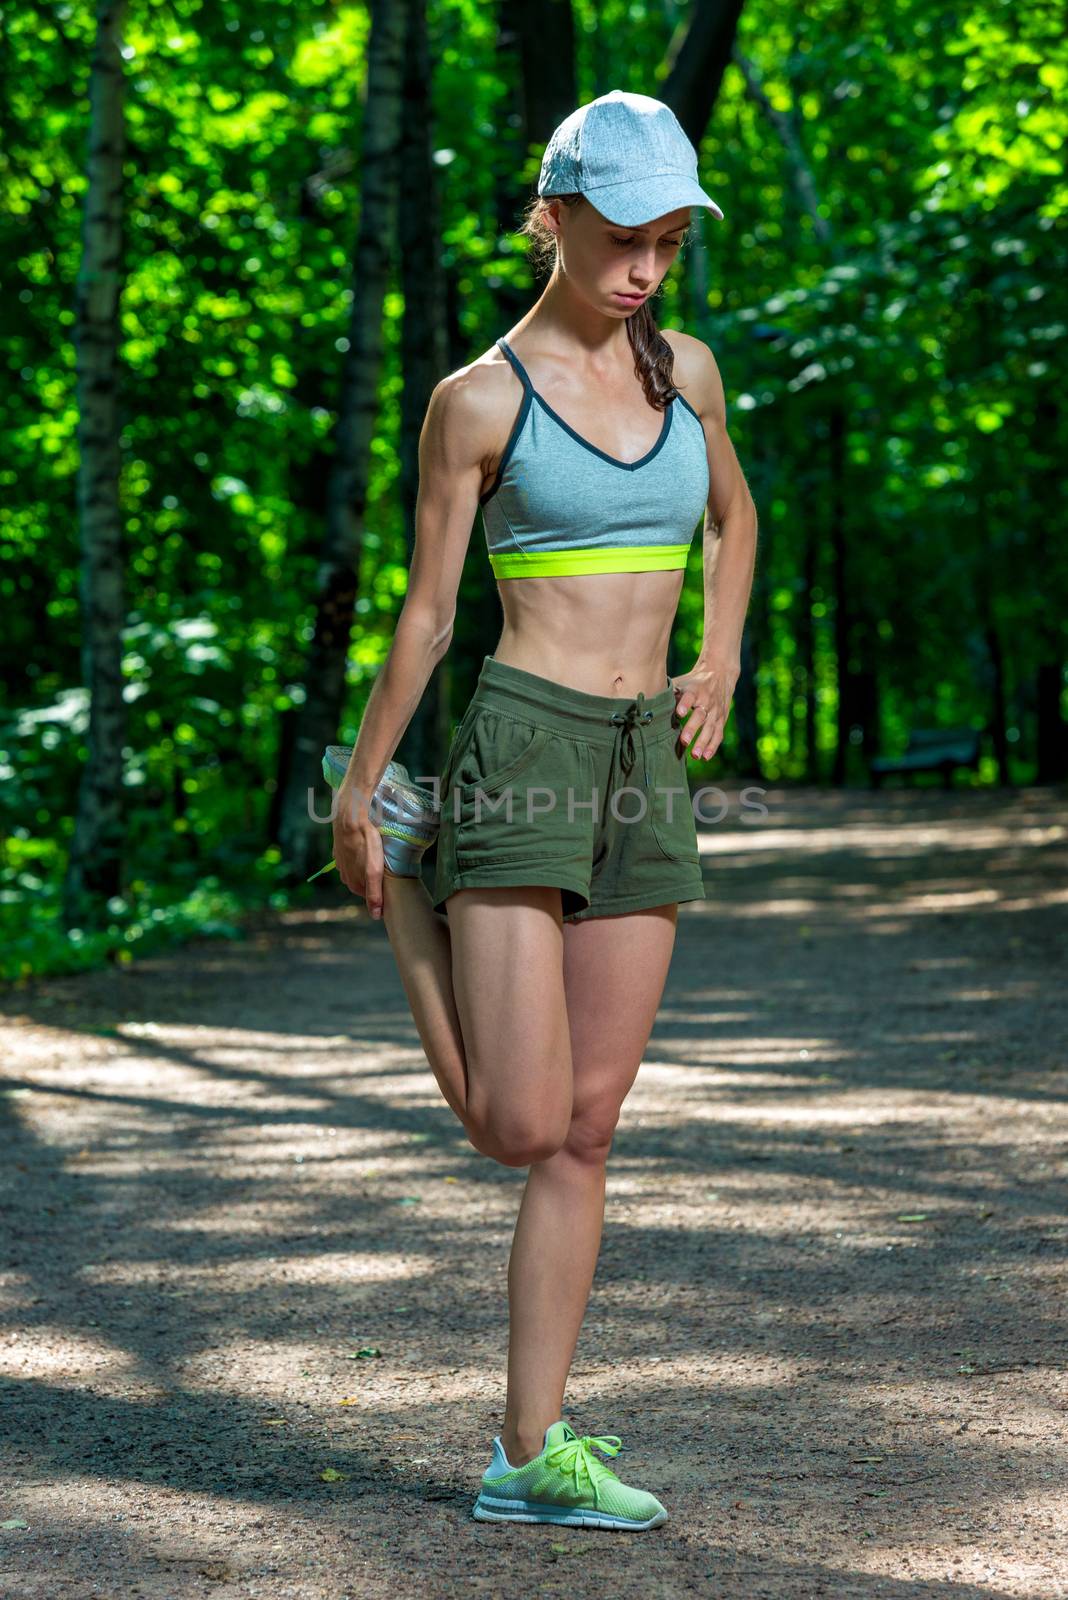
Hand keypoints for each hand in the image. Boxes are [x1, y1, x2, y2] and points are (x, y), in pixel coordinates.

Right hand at [332, 784, 385, 918]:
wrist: (350, 815)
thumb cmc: (365, 841)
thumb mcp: (373, 870)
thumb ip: (374, 893)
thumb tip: (376, 915)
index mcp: (353, 882)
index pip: (369, 896)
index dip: (380, 892)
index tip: (390, 887)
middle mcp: (344, 874)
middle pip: (362, 883)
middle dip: (373, 881)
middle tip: (387, 872)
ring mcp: (341, 861)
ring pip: (356, 870)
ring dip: (366, 868)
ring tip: (378, 860)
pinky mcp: (340, 848)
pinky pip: (351, 858)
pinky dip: (359, 857)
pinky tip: (366, 850)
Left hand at [669, 656, 737, 759]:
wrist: (719, 675)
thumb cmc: (692, 682)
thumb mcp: (681, 682)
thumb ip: (668, 692)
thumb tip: (646, 704)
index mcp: (694, 690)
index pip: (689, 697)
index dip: (684, 704)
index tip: (679, 713)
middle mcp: (706, 701)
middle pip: (700, 715)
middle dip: (692, 729)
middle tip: (683, 741)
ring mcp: (715, 711)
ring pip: (710, 728)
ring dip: (703, 742)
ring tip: (695, 755)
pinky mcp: (721, 720)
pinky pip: (717, 734)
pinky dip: (712, 746)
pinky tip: (705, 757)